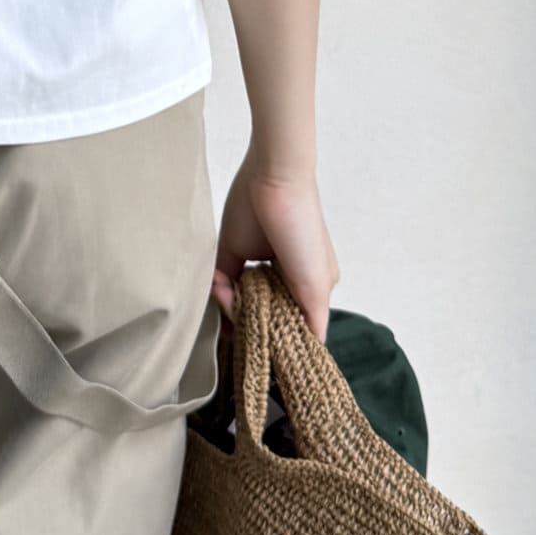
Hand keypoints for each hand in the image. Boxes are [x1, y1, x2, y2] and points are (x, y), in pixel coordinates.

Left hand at [210, 150, 340, 342]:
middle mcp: (283, 278)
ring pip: (240, 303)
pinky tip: (223, 287)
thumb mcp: (316, 284)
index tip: (268, 354)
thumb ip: (314, 321)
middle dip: (252, 324)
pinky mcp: (231, 253)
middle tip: (245, 326)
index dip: (280, 341)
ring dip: (233, 308)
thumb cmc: (303, 229)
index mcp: (309, 286)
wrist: (272, 180)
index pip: (293, 325)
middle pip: (264, 316)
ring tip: (233, 301)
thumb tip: (314, 352)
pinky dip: (219, 291)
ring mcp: (256, 265)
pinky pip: (221, 284)